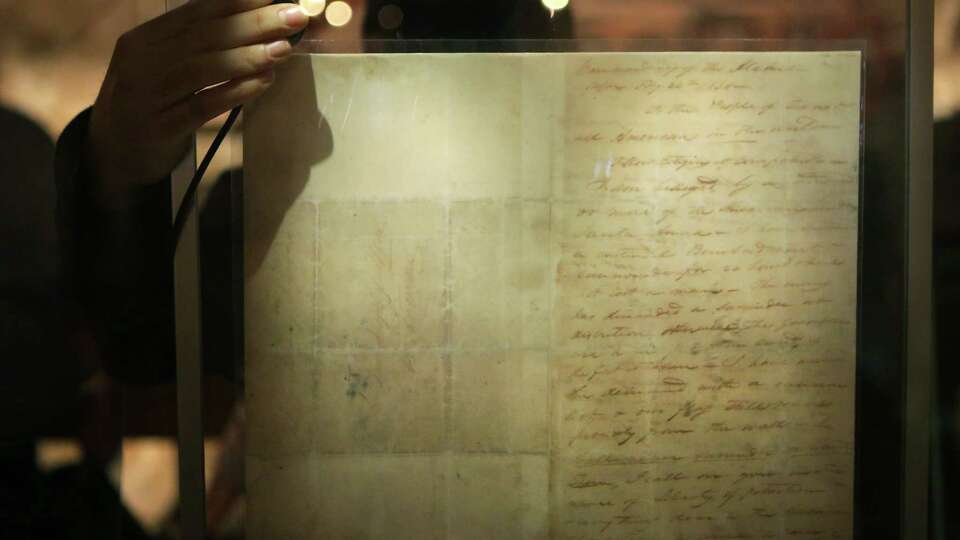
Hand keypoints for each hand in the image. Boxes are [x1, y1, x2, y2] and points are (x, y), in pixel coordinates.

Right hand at [86, 0, 309, 208]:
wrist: (111, 154)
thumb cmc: (150, 104)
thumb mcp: (164, 66)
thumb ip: (200, 46)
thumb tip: (256, 25)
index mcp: (145, 38)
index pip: (197, 12)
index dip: (239, 2)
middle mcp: (141, 61)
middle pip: (204, 36)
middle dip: (253, 23)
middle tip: (294, 17)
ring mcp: (146, 95)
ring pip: (201, 69)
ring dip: (247, 57)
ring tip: (283, 49)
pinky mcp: (158, 128)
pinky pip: (201, 106)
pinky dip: (234, 92)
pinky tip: (264, 82)